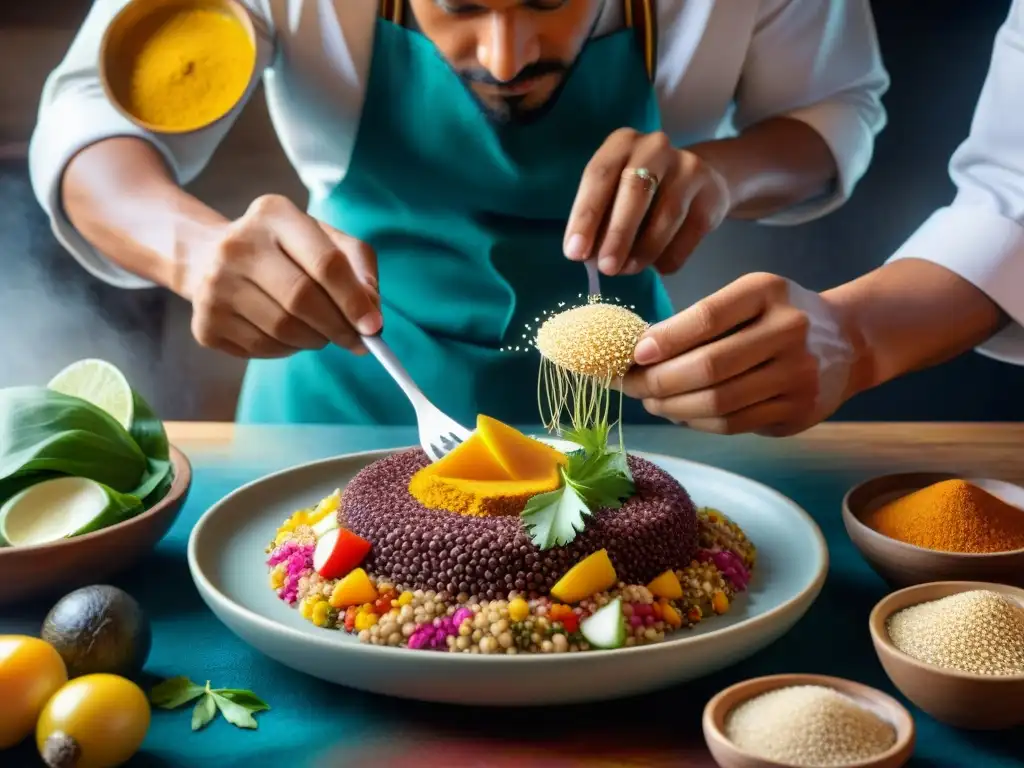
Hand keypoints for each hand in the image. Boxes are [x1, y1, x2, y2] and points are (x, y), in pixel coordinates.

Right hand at [186, 195, 381, 358]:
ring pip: (284, 329)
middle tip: (356, 340)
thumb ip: (357, 266)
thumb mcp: (321, 238)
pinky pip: (263, 348)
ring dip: (315, 339)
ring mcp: (214, 285)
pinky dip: (287, 349)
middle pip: (302, 300)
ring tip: (320, 331)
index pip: (325, 263)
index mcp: (273, 214)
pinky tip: (289, 334)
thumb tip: (372, 314)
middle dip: (338, 326)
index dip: (354, 300)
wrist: (206, 256)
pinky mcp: (205, 323)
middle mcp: (237, 246)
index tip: (374, 326)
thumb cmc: (281, 249)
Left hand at [563, 128, 730, 276]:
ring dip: (643, 250)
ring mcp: (688, 168)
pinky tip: (656, 265)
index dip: (586, 216)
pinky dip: (669, 256)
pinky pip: (689, 233)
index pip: (599, 176)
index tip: (575, 252)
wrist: (700, 181)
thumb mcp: (615, 193)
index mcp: (622, 143)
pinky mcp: (711, 195)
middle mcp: (655, 147)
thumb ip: (601, 220)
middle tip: (605, 268)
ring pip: (665, 215)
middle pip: (634, 191)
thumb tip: (590, 257)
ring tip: (627, 270)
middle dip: (617, 234)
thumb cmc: (642, 192)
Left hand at [619, 273, 856, 435]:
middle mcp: (789, 331)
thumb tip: (640, 352)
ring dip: (672, 406)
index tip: (633, 353)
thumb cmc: (779, 316)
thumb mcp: (749, 297)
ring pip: (718, 403)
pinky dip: (697, 422)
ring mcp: (798, 376)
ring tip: (650, 400)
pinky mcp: (798, 412)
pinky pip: (733, 424)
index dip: (664, 339)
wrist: (848, 341)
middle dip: (658, 380)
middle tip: (630, 384)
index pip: (707, 317)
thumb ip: (701, 319)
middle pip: (708, 367)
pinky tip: (679, 413)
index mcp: (768, 293)